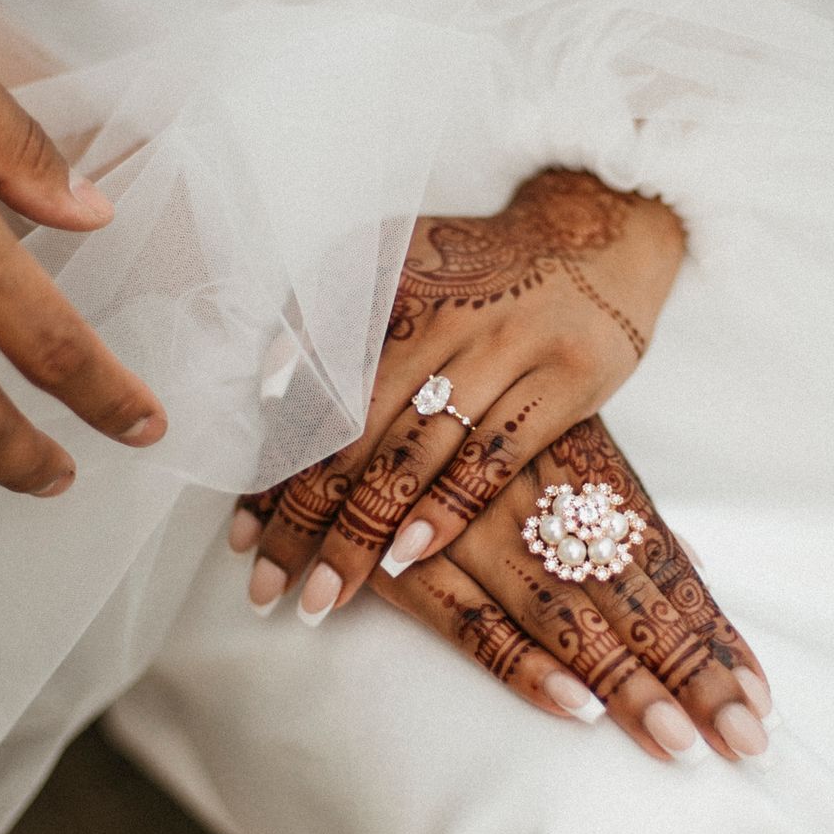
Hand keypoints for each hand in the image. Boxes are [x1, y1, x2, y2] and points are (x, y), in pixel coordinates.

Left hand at [232, 168, 685, 620]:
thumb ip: (326, 320)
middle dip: (304, 519)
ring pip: (415, 454)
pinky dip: (447, 510)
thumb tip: (270, 390)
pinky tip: (407, 556)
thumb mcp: (393, 264)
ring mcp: (506, 347)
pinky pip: (494, 457)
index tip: (240, 538)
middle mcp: (440, 316)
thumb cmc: (475, 270)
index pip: (313, 398)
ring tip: (324, 596)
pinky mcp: (564, 379)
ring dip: (362, 533)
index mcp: (385, 290)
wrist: (594, 237)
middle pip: (355, 434)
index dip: (273, 471)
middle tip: (269, 588)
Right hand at [250, 418, 774, 761]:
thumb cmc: (461, 409)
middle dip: (693, 678)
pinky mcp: (411, 562)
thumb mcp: (553, 438)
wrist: (346, 373)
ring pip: (568, 620)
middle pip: (634, 606)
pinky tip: (576, 706)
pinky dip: (525, 664)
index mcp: (583, 475)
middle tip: (747, 742)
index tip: (764, 703)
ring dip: (627, 685)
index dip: (715, 639)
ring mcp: (479, 533)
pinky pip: (473, 623)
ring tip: (679, 744)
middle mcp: (543, 505)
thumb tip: (692, 558)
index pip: (667, 572)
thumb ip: (617, 503)